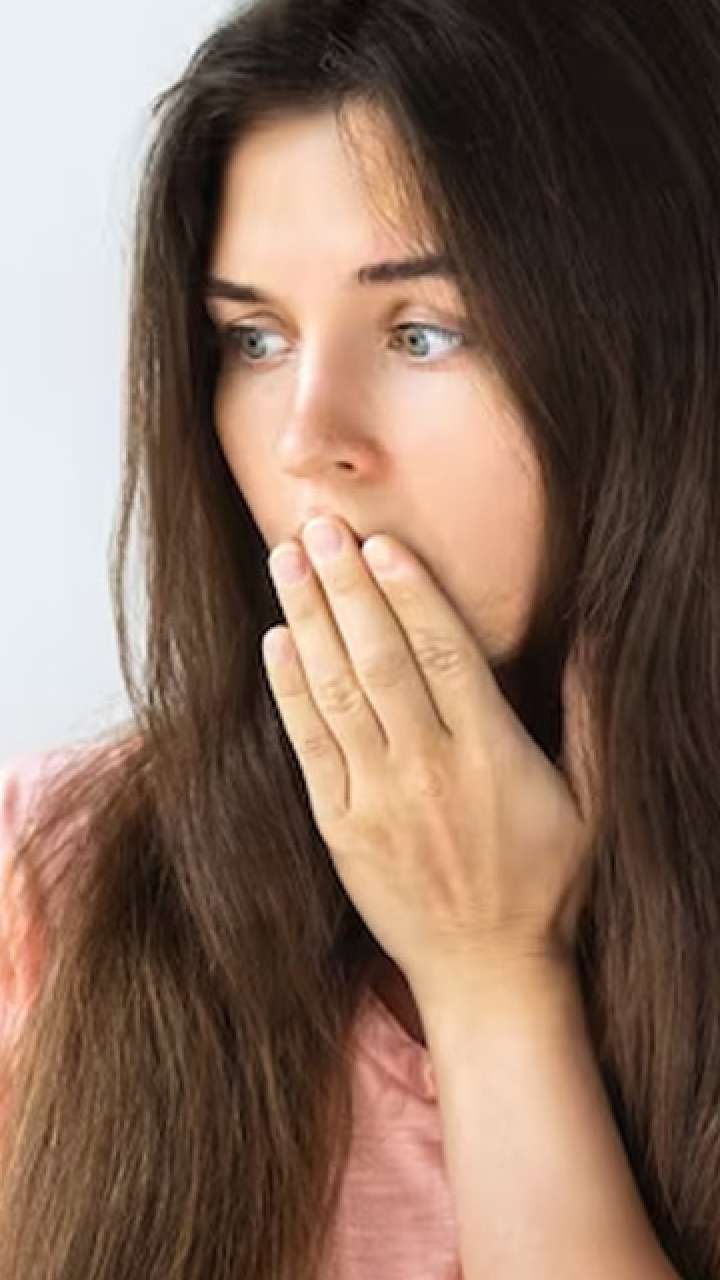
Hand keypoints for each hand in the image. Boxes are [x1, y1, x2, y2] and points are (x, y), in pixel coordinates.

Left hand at [261, 516, 599, 1006]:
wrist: (488, 974)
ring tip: (286, 560)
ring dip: (309, 621)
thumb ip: (587, 721)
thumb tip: (593, 643)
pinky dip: (290, 692)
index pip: (446, 654)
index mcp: (493, 757)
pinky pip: (310, 749)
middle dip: (347, 586)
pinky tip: (277, 642)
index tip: (383, 543)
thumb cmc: (545, 886)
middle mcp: (429, 771)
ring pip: (337, 693)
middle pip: (381, 660)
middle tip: (320, 527)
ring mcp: (377, 801)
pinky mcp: (340, 829)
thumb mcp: (590, 805)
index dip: (411, 593)